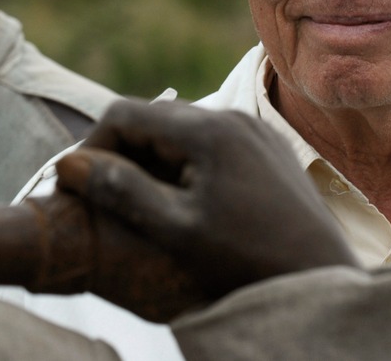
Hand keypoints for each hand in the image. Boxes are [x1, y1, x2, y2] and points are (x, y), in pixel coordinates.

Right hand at [54, 98, 356, 321]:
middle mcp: (232, 116)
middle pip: (153, 117)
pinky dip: (185, 162)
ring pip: (182, 129)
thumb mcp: (176, 230)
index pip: (125, 113)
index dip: (92, 144)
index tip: (76, 183)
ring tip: (139, 203)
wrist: (321, 277)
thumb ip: (122, 191)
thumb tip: (69, 165)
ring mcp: (253, 130)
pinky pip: (212, 141)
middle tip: (101, 196)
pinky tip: (182, 201)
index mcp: (207, 130)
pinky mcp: (267, 148)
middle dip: (120, 151)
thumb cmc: (246, 260)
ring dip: (152, 157)